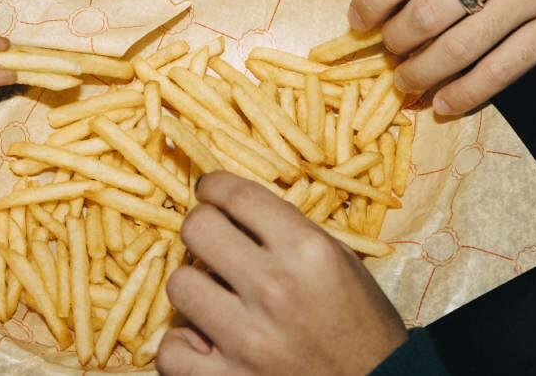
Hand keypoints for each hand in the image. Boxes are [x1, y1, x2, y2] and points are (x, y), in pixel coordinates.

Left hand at [157, 172, 406, 375]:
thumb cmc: (364, 327)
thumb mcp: (342, 264)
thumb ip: (290, 233)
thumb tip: (234, 209)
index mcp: (308, 252)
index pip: (238, 195)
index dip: (215, 186)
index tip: (209, 191)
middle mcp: (275, 289)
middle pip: (197, 229)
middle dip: (202, 229)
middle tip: (211, 241)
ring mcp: (248, 339)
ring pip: (179, 284)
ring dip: (194, 287)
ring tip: (214, 297)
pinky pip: (171, 350)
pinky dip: (183, 345)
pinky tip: (205, 341)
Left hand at [348, 0, 535, 115]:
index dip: (372, 3)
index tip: (358, 21)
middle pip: (426, 16)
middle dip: (395, 43)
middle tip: (387, 53)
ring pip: (459, 50)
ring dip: (421, 74)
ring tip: (407, 83)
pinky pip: (502, 70)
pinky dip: (467, 93)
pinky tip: (444, 103)